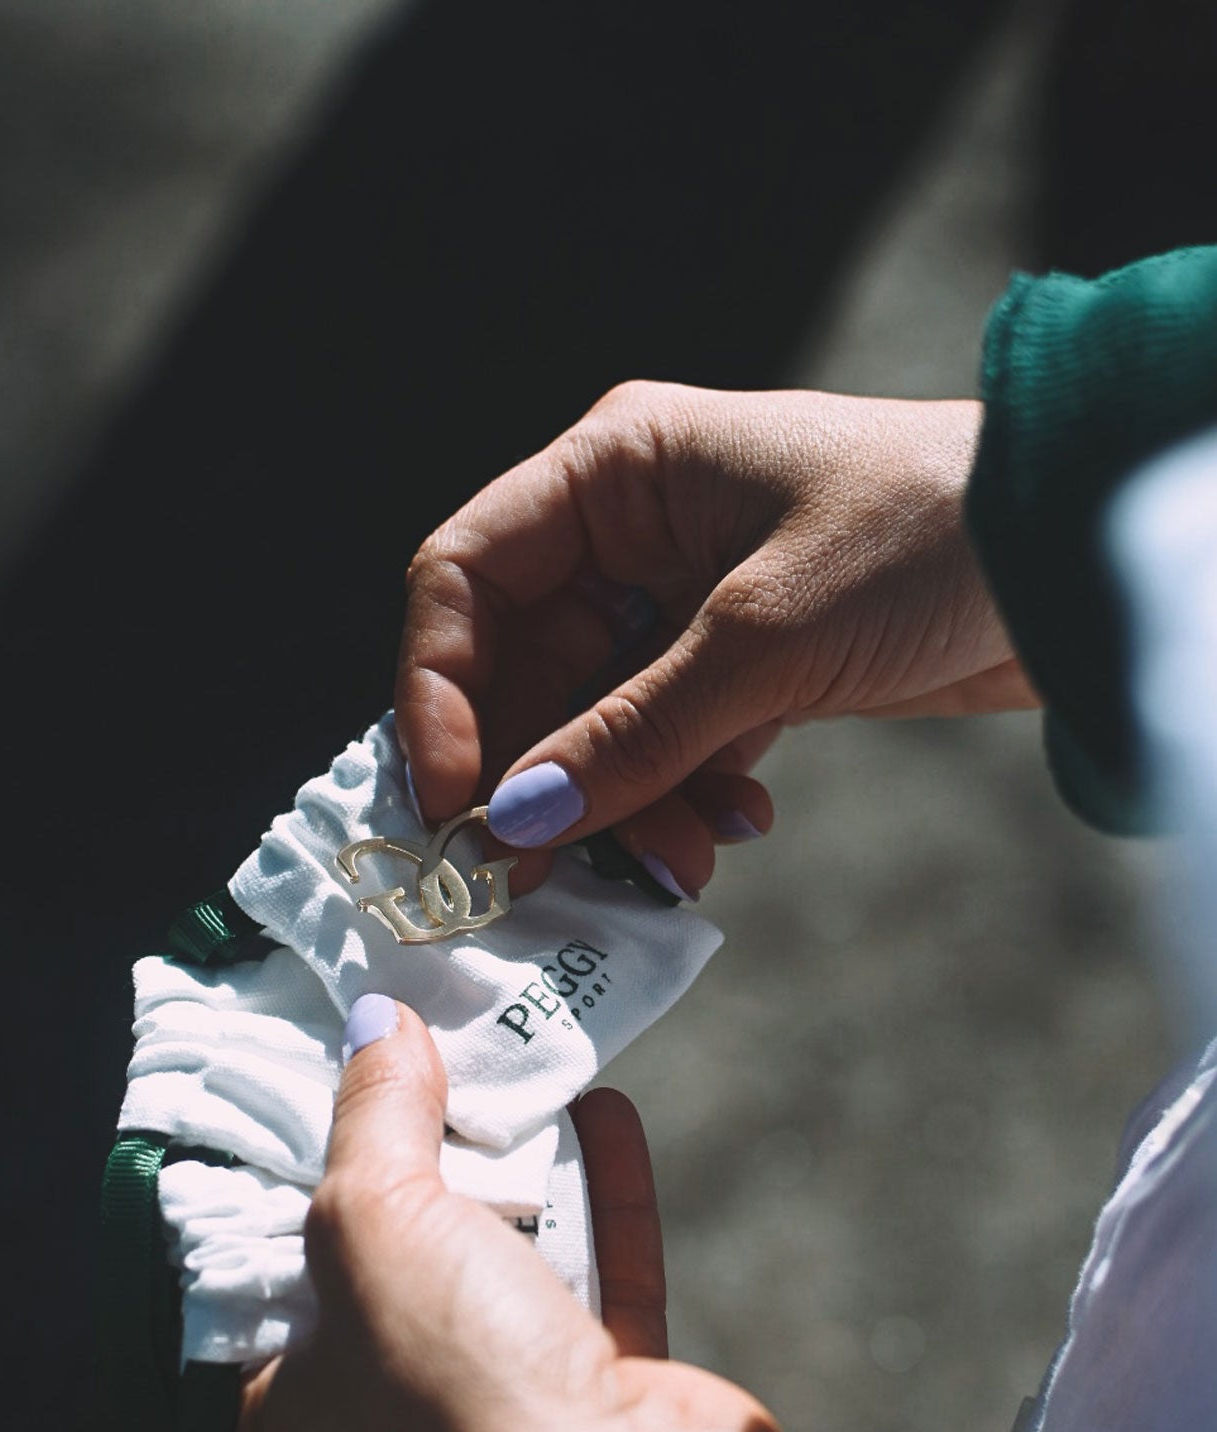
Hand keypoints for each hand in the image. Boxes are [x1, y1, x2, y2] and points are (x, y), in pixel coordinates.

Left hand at [228, 998, 783, 1431]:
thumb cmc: (462, 1392)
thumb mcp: (374, 1223)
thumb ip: (371, 1113)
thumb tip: (376, 1020)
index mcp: (279, 1417)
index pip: (254, 1272)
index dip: (275, 1169)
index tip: (301, 1071)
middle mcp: (378, 1427)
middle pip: (383, 1256)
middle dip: (411, 1150)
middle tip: (418, 1045)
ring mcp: (495, 1419)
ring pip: (496, 1264)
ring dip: (514, 1165)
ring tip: (515, 1061)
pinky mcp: (593, 1403)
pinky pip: (589, 1281)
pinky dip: (597, 1198)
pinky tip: (602, 1112)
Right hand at [397, 385, 1035, 897]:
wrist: (1078, 553)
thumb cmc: (927, 535)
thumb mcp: (764, 636)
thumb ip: (631, 733)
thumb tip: (514, 822)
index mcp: (617, 471)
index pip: (463, 576)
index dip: (437, 690)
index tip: (455, 802)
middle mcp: (633, 530)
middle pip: (523, 670)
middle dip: (540, 777)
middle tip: (543, 878)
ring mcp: (685, 603)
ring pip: (595, 725)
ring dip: (622, 806)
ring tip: (676, 863)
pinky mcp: (740, 665)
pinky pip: (669, 748)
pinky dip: (683, 800)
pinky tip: (729, 831)